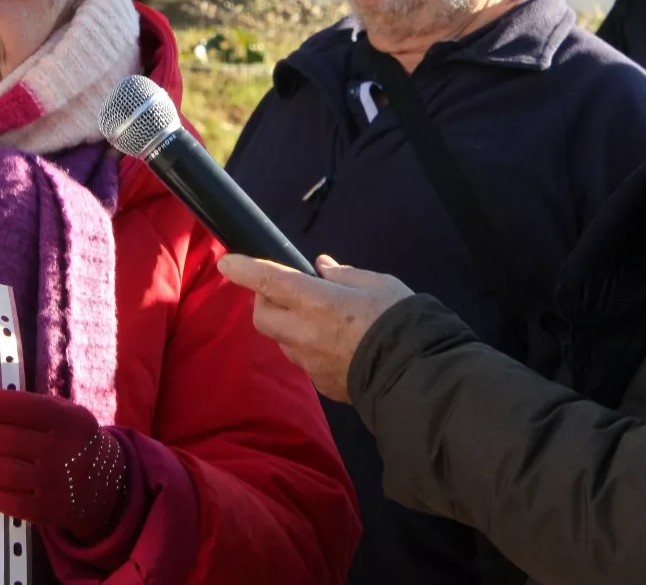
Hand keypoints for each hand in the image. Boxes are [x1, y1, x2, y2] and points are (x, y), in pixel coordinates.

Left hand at [0, 389, 126, 539]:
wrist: (106, 486)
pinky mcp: (46, 511)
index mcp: (69, 419)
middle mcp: (63, 451)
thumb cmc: (71, 440)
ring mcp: (55, 484)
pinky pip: (5, 500)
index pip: (17, 406)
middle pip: (3, 438)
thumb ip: (27, 410)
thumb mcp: (64, 414)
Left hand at [217, 254, 413, 401]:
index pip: (268, 281)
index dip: (244, 269)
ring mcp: (310, 363)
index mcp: (317, 302)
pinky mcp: (320, 384)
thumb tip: (321, 268)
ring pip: (281, 340)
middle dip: (265, 300)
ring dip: (288, 325)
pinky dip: (308, 347)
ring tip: (319, 319)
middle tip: (286, 290)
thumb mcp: (377, 284)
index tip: (228, 261)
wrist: (417, 376)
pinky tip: (335, 344)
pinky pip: (303, 360)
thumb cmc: (399, 320)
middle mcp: (304, 334)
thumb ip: (343, 275)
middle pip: (262, 315)